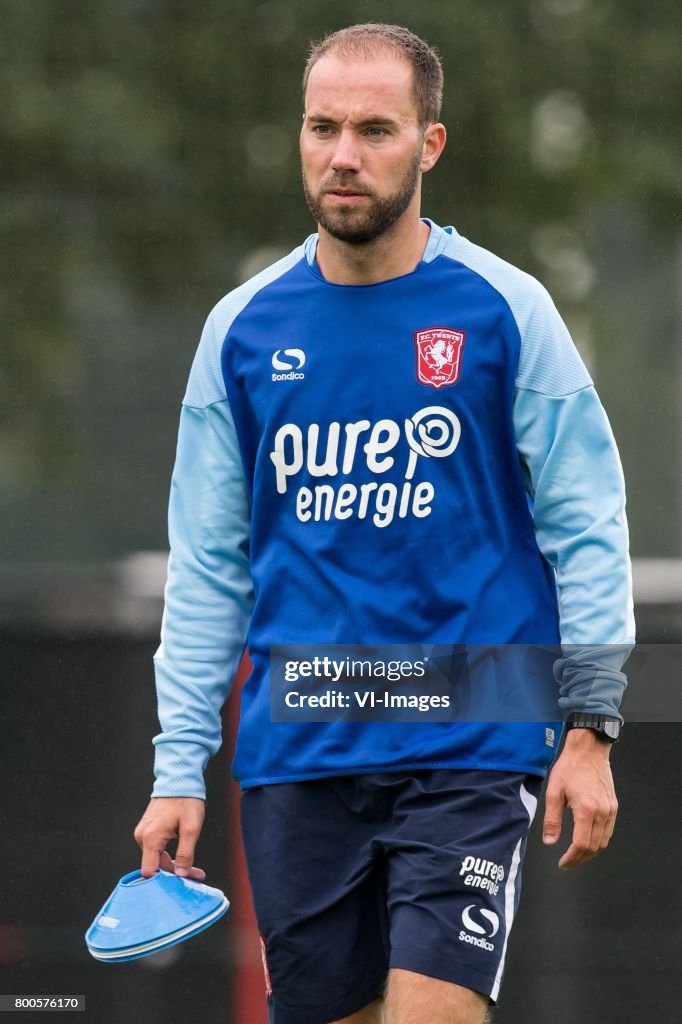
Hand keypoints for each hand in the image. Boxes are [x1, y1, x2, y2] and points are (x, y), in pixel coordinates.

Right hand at [134, 797, 205, 879]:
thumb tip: (181, 874)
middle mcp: (142, 836)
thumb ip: (186, 853)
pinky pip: (156, 848)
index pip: (149, 871)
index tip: (183, 882)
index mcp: (151, 838)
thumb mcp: (191, 828)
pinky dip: (169, 854)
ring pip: (157, 857)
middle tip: (197, 874)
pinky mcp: (148, 829)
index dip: (165, 880)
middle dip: (176, 872)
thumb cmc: (186, 800)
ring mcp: (144, 832)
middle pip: (155, 865)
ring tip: (194, 868)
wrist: (179, 779)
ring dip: (174, 864)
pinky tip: (183, 856)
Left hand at [542, 729, 617, 869]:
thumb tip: (550, 841)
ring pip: (604, 842)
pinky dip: (598, 841)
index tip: (563, 863)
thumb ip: (551, 819)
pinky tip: (587, 840)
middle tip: (567, 862)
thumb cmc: (570, 767)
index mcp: (586, 810)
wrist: (588, 750)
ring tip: (576, 854)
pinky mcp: (614, 806)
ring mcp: (611, 810)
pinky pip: (608, 831)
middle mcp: (602, 812)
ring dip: (590, 852)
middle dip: (580, 858)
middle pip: (594, 847)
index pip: (582, 845)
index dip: (572, 858)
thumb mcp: (554, 792)